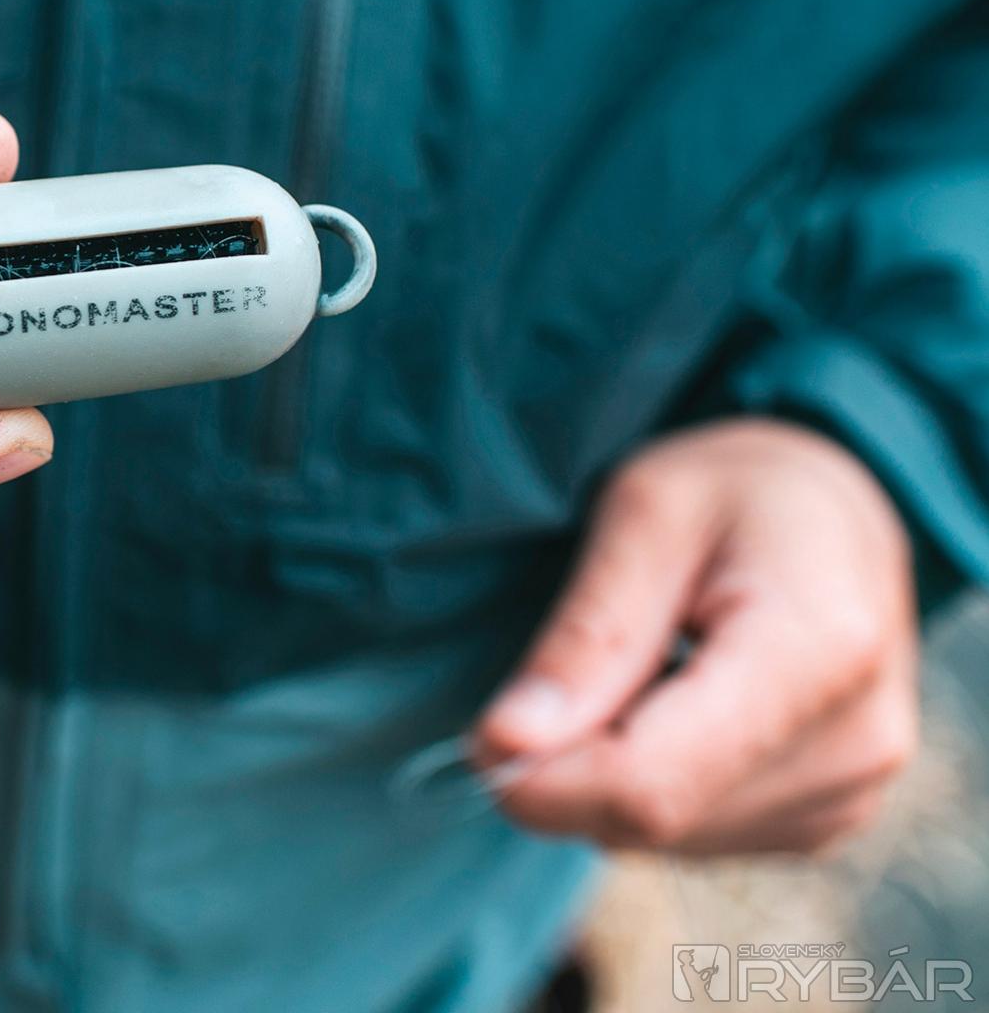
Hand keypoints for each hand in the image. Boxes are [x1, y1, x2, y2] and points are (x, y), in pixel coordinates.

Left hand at [475, 418, 917, 854]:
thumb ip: (584, 636)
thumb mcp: (644, 514)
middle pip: (651, 817)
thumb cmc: (735, 493)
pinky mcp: (827, 818)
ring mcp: (851, 791)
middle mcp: (853, 741)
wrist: (835, 514)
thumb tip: (505, 746)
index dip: (541, 781)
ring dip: (607, 774)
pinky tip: (669, 705)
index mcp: (816, 650)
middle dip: (567, 767)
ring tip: (636, 669)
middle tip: (554, 677)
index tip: (480, 738)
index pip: (650, 781)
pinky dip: (649, 784)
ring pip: (661, 840)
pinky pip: (692, 838)